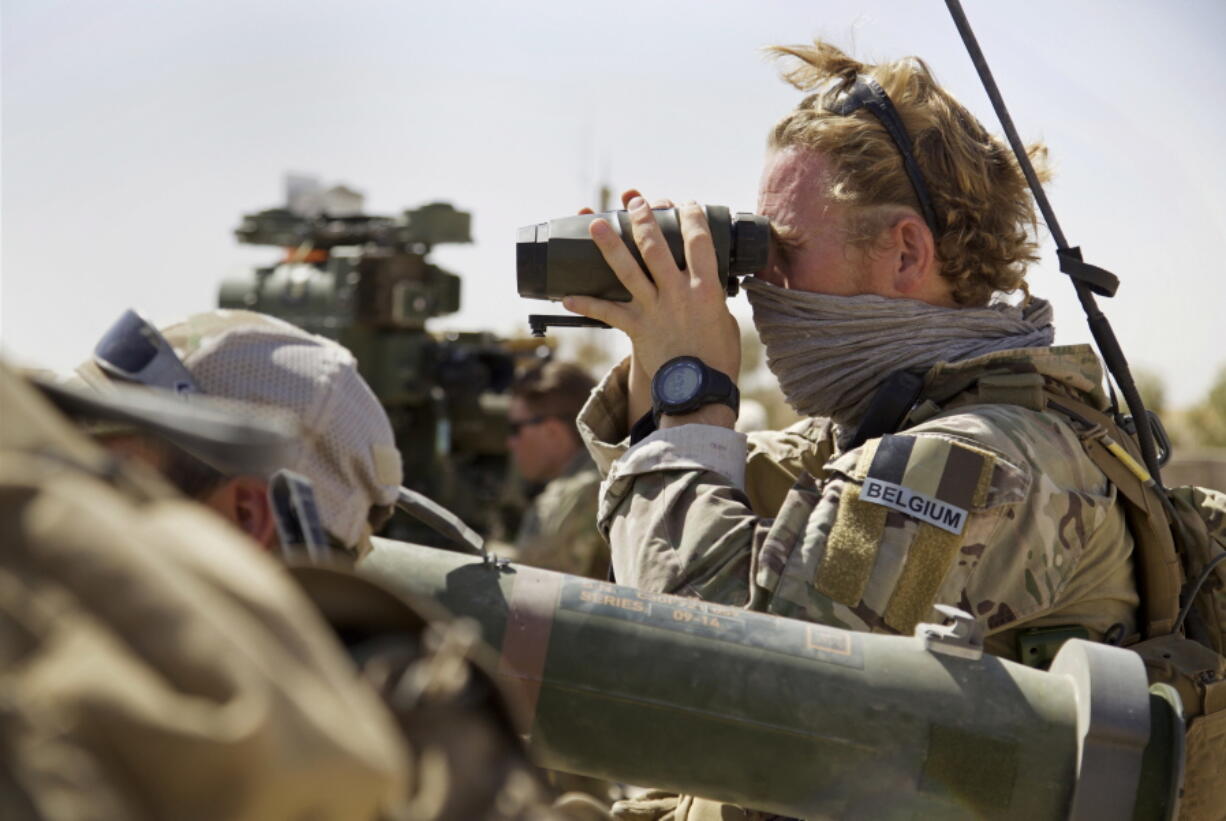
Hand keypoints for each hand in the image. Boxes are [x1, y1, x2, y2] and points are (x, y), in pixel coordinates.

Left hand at [563, 189, 740, 426]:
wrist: (699, 392)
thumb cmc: (718, 359)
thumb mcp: (725, 321)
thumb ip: (712, 299)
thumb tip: (707, 285)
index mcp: (705, 289)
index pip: (698, 242)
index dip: (690, 218)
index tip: (684, 204)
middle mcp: (677, 294)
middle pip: (656, 247)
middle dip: (644, 219)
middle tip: (635, 202)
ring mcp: (654, 310)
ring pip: (628, 271)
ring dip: (609, 246)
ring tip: (595, 224)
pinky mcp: (637, 329)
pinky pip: (608, 314)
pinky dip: (586, 305)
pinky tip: (566, 297)